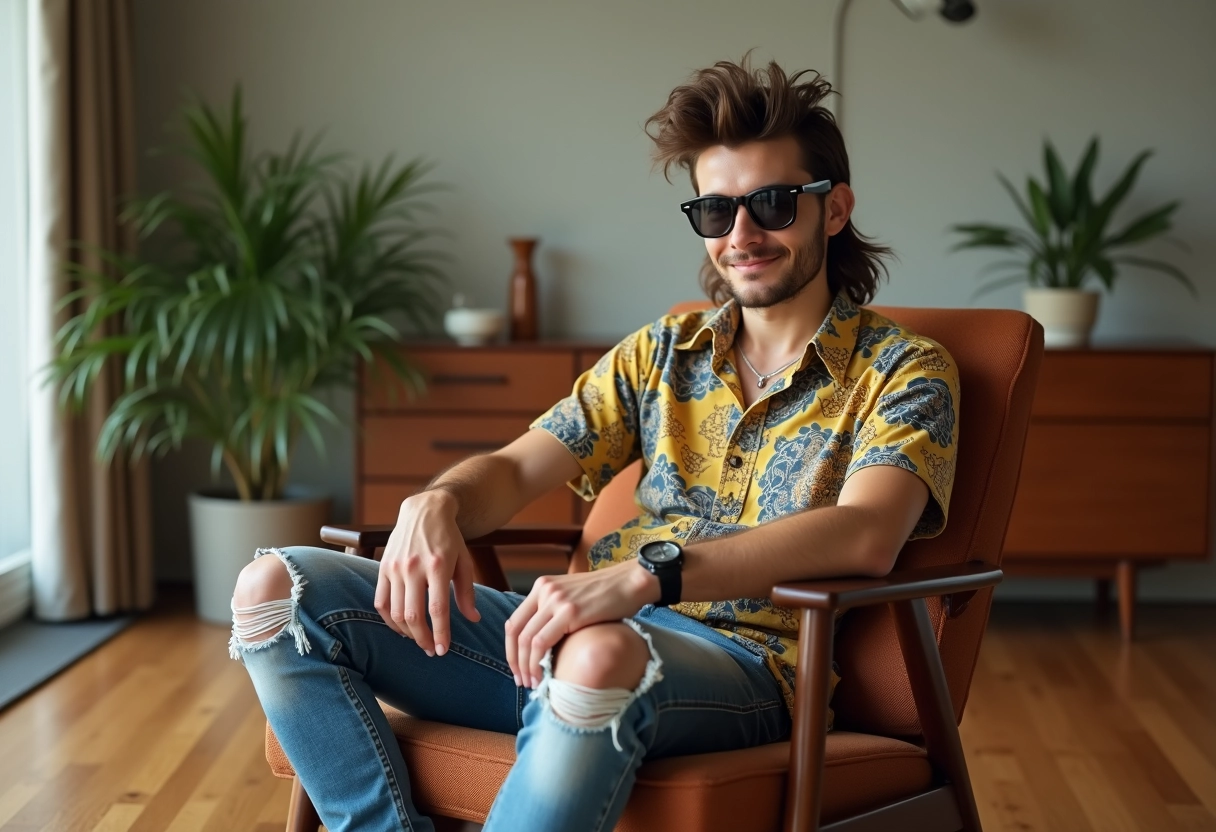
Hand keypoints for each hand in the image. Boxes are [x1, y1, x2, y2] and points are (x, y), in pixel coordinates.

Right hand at [374, 490, 479, 655]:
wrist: (425, 511)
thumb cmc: (449, 538)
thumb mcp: (465, 561)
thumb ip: (467, 592)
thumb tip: (473, 620)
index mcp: (438, 566)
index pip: (437, 609)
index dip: (440, 634)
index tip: (443, 650)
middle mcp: (414, 567)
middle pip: (413, 615)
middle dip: (423, 639)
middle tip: (432, 650)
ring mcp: (395, 567)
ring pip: (395, 612)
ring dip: (407, 632)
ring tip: (419, 640)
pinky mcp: (383, 567)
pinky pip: (381, 601)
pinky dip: (389, 619)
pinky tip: (401, 627)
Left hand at [505, 560, 659, 688]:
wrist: (631, 582)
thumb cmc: (608, 595)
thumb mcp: (573, 598)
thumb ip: (555, 613)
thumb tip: (544, 646)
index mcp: (542, 587)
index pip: (514, 622)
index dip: (511, 650)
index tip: (518, 669)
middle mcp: (545, 591)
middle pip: (516, 632)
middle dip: (515, 662)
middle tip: (522, 681)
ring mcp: (556, 601)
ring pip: (526, 640)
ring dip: (526, 667)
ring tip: (533, 683)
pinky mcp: (570, 612)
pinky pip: (542, 642)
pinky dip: (537, 663)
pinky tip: (544, 676)